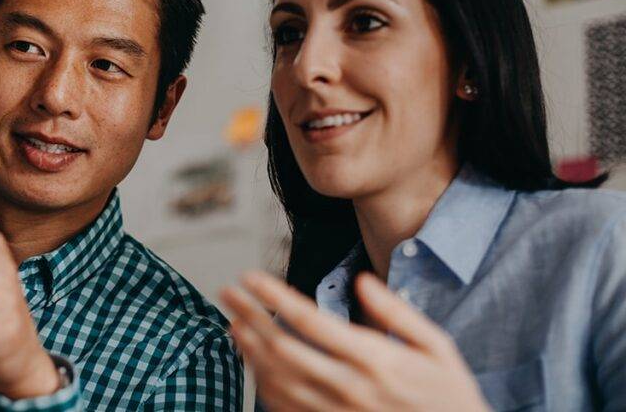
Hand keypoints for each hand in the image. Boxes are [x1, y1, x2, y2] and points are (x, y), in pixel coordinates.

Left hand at [221, 271, 489, 410]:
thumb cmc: (448, 392)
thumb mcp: (437, 346)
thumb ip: (397, 312)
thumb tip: (362, 279)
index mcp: (375, 358)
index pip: (309, 320)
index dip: (273, 295)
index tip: (249, 275)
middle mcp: (349, 387)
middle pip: (281, 346)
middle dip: (248, 315)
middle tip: (226, 291)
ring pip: (276, 379)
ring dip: (248, 348)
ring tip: (231, 321)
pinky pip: (284, 406)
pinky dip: (262, 382)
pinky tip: (252, 361)